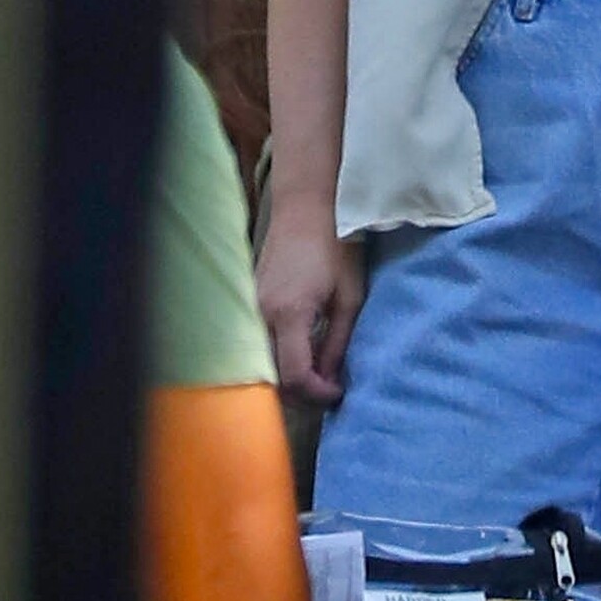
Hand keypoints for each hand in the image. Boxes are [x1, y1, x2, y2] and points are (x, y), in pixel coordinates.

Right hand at [256, 203, 363, 404]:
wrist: (307, 207)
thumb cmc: (336, 245)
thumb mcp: (349, 296)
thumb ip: (338, 341)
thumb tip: (331, 378)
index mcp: (290, 313)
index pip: (294, 376)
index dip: (317, 394)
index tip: (338, 392)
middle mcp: (262, 314)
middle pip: (271, 375)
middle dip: (300, 391)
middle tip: (328, 387)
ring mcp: (251, 306)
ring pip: (261, 361)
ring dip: (287, 375)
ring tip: (317, 372)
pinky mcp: (250, 299)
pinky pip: (258, 341)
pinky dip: (277, 356)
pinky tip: (301, 351)